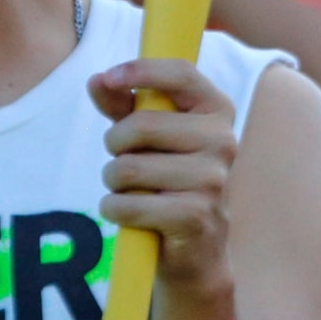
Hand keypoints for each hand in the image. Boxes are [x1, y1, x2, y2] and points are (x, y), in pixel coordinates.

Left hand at [89, 59, 238, 297]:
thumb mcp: (147, 136)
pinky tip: (128, 213)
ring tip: (129, 190)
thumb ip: (123, 105)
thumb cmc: (167, 179)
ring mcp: (214, 180)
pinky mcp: (197, 216)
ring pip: (130, 168)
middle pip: (142, 124)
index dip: (142, 70)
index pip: (182, 73)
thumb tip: (97, 80)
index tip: (109, 76)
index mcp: (217, 111)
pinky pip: (130, 205)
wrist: (196, 249)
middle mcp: (223, 141)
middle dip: (115, 144)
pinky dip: (115, 209)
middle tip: (123, 159)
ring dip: (114, 181)